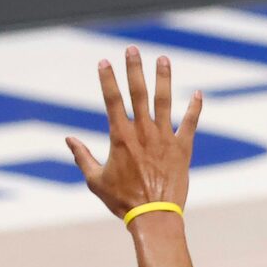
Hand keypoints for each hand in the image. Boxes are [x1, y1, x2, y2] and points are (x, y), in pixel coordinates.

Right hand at [68, 47, 201, 222]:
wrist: (154, 217)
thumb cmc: (122, 201)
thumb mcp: (95, 180)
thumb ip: (82, 156)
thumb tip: (68, 139)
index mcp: (120, 137)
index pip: (112, 100)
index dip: (107, 79)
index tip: (104, 61)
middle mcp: (143, 133)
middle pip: (138, 93)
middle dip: (134, 69)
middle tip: (133, 49)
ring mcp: (164, 139)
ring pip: (164, 102)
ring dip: (164, 79)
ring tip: (163, 59)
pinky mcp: (182, 149)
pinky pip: (189, 124)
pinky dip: (194, 109)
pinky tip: (198, 94)